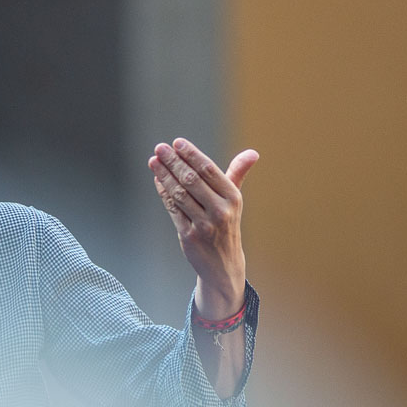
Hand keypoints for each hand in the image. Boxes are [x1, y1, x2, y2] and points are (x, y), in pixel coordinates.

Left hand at [149, 138, 257, 319]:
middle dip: (174, 162)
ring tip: (154, 161)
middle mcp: (220, 211)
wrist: (223, 264)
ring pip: (179, 194)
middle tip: (160, 148)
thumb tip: (252, 153)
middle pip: (192, 180)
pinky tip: (158, 179)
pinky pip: (173, 209)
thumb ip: (238, 173)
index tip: (177, 142)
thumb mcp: (234, 200)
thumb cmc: (227, 224)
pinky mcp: (189, 236)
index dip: (191, 155)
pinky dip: (164, 192)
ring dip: (164, 175)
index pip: (209, 170)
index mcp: (233, 198)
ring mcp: (203, 225)